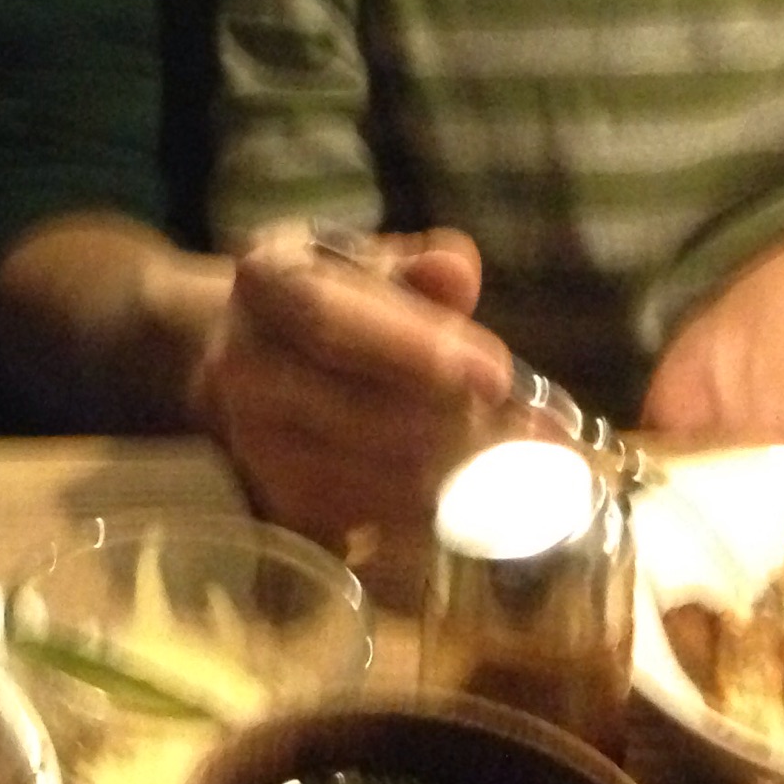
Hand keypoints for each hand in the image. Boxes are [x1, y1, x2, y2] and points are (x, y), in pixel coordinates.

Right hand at [188, 226, 510, 563]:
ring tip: (529, 464)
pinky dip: (439, 512)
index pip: (330, 320)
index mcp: (264, 283)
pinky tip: (488, 496)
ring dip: (463, 477)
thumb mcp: (368, 263)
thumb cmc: (331, 299)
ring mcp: (255, 444)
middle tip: (542, 435)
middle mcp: (241, 367)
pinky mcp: (281, 504)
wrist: (248, 353)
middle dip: (463, 428)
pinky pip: (374, 520)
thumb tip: (456, 270)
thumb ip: (416, 268)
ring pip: (374, 478)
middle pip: (360, 413)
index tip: (496, 374)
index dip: (413, 348)